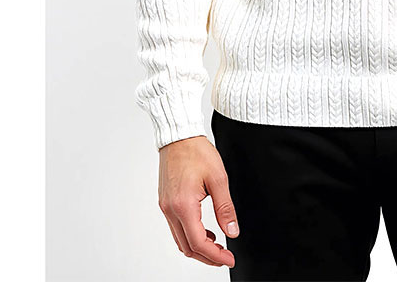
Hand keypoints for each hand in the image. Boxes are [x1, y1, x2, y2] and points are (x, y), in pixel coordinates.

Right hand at [157, 135, 238, 268]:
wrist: (179, 135)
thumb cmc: (196, 151)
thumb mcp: (218, 178)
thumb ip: (225, 208)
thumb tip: (231, 231)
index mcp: (183, 205)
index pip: (198, 242)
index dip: (215, 256)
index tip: (228, 259)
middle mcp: (170, 210)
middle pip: (187, 247)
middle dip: (207, 256)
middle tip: (225, 256)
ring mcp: (165, 207)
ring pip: (180, 240)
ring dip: (198, 247)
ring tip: (217, 245)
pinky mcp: (165, 202)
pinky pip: (176, 228)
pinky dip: (190, 234)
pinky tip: (204, 230)